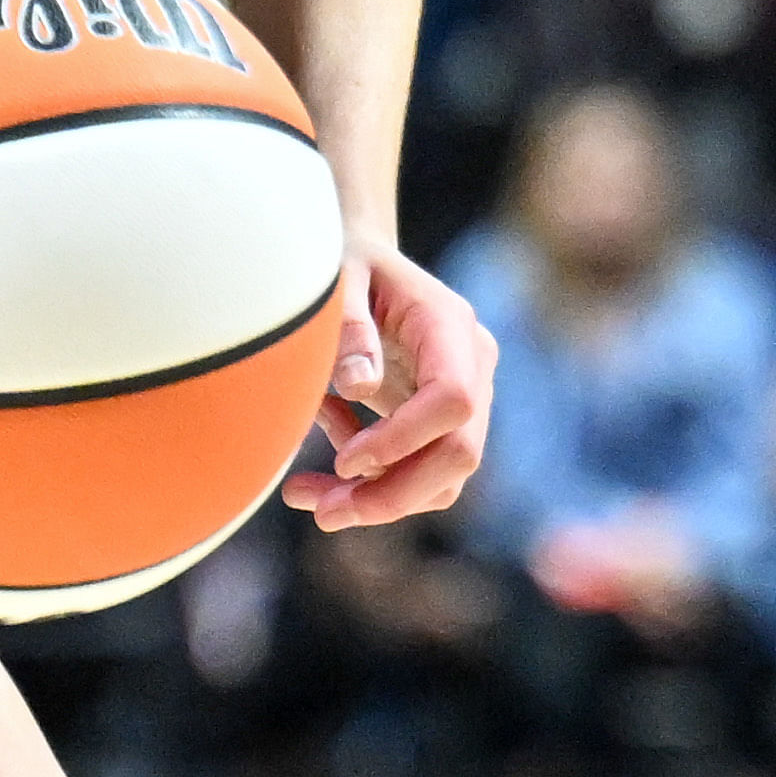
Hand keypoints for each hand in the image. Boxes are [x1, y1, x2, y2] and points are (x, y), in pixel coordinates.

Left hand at [296, 237, 491, 529]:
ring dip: (377, 502)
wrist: (364, 264)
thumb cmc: (346, 263)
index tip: (343, 460)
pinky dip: (372, 485)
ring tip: (304, 498)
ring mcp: (465, 399)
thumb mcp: (337, 278)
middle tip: (323, 514)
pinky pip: (420, 475)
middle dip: (393, 494)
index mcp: (449, 326)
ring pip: (443, 480)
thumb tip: (358, 388)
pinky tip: (323, 464)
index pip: (453, 399)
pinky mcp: (440, 424)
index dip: (404, 439)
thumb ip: (346, 326)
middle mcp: (471, 365)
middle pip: (460, 454)